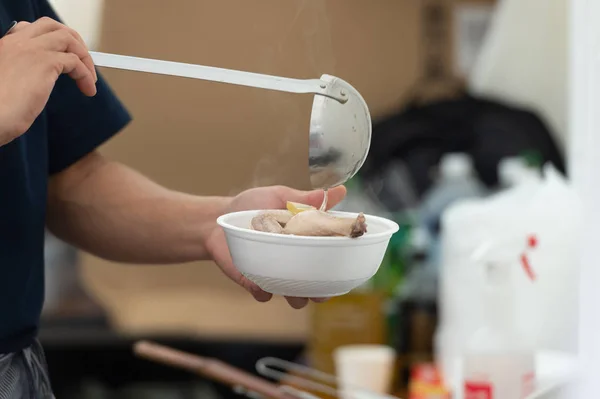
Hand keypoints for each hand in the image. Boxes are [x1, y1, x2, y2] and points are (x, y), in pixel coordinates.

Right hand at [0, 17, 96, 145]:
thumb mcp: (7, 83)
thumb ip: (21, 73)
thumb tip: (38, 80)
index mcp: (5, 46)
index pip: (30, 29)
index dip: (52, 39)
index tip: (63, 55)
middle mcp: (17, 42)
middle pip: (53, 27)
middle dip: (73, 40)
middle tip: (82, 60)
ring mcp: (31, 50)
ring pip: (68, 39)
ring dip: (84, 57)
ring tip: (90, 78)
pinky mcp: (45, 63)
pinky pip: (75, 62)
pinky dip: (86, 74)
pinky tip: (88, 89)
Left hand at [205, 185, 346, 308]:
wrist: (215, 219)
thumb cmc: (250, 205)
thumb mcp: (280, 196)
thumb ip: (306, 198)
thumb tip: (339, 191)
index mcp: (306, 242)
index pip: (330, 258)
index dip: (341, 265)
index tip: (347, 265)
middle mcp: (294, 262)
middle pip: (318, 285)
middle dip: (323, 291)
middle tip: (323, 289)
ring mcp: (275, 274)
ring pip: (295, 297)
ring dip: (298, 297)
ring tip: (295, 292)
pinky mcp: (253, 281)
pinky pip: (264, 293)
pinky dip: (263, 291)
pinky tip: (260, 285)